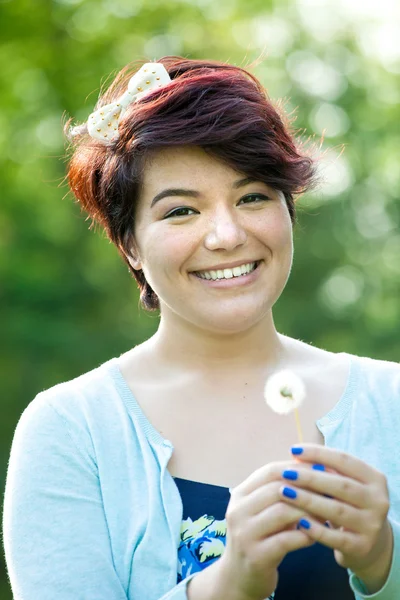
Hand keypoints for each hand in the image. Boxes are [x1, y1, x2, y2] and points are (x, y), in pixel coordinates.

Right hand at [214, 459, 330, 599]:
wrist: (240, 577)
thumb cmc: (259, 537)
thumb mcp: (263, 510)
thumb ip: (280, 491)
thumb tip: (314, 467)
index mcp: (240, 494)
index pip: (270, 471)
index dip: (297, 468)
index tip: (322, 468)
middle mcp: (238, 510)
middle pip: (277, 488)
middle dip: (307, 488)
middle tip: (331, 491)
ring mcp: (245, 533)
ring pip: (283, 512)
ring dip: (309, 511)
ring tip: (327, 513)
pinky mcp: (256, 556)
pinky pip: (287, 539)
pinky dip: (305, 535)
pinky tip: (317, 535)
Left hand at [278, 444, 392, 590]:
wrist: (369, 543)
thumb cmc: (348, 504)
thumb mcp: (344, 484)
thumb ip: (324, 469)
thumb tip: (295, 454)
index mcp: (374, 478)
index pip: (344, 460)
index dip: (318, 453)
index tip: (293, 450)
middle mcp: (378, 501)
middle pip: (341, 485)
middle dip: (310, 478)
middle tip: (286, 473)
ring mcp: (372, 525)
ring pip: (337, 510)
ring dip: (308, 500)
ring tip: (285, 493)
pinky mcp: (362, 546)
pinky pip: (336, 538)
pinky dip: (317, 529)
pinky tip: (299, 522)